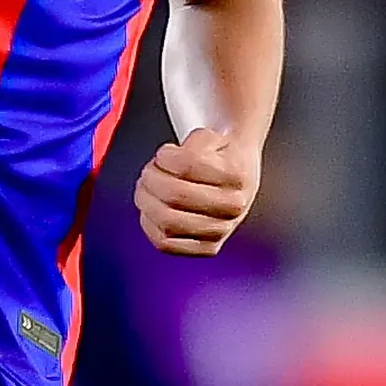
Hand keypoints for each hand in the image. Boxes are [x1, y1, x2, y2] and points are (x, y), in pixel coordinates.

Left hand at [135, 127, 257, 256]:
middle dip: (151, 178)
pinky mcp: (207, 248)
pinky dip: (149, 223)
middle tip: (149, 171)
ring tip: (146, 189)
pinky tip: (151, 209)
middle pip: (175, 194)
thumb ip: (192, 142)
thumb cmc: (220, 159)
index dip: (165, 156)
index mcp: (238, 174)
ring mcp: (222, 230)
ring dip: (146, 201)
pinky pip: (165, 243)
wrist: (239, 181)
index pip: (187, 165)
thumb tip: (170, 158)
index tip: (164, 153)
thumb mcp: (210, 137)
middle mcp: (234, 205)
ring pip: (168, 221)